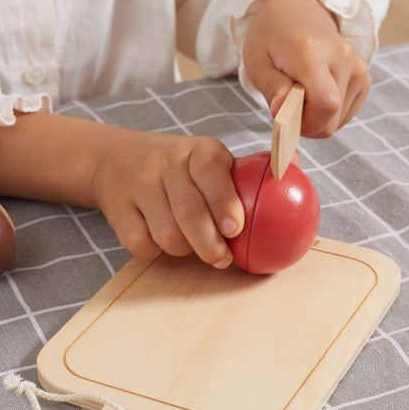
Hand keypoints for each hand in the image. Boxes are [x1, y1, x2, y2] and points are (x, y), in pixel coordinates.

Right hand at [0, 112, 243, 267]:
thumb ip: (245, 175)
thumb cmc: (180, 167)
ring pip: (165, 233)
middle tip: (221, 258)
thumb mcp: (210, 159)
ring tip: (192, 246)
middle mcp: (167, 163)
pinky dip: (154, 251)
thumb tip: (293, 178)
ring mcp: (139, 184)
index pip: (211, 172)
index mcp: (199, 150)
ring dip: (183, 250)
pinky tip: (162, 242)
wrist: (116, 157)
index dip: (224, 203)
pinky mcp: (118, 207)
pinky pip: (139, 242)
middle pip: (189, 211)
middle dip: (209, 244)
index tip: (235, 230)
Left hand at [242, 0, 370, 137]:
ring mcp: (358, 67)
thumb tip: (283, 113)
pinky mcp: (364, 77)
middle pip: (332, 117)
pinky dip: (329, 113)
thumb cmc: (272, 40)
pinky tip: (316, 92)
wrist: (294, 14)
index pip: (326, 104)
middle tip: (289, 103)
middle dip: (308, 122)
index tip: (286, 115)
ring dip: (318, 117)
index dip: (307, 123)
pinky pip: (347, 113)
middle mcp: (342, 57)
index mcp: (312, 51)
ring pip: (340, 119)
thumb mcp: (258, 63)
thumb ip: (272, 88)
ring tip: (302, 93)